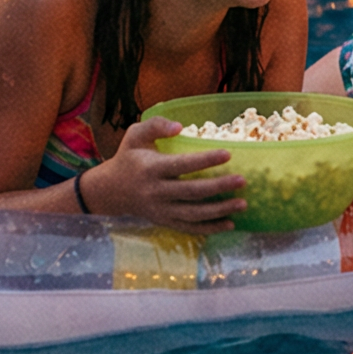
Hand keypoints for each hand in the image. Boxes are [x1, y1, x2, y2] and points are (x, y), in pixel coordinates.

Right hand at [86, 116, 247, 233]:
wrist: (110, 191)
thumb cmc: (129, 157)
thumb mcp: (135, 135)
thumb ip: (156, 125)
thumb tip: (180, 127)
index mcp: (151, 168)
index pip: (181, 165)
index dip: (205, 160)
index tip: (228, 154)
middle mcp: (156, 191)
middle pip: (191, 192)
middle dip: (219, 187)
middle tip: (242, 181)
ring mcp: (161, 210)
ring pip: (193, 214)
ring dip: (219, 211)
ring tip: (242, 204)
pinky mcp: (164, 221)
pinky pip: (189, 228)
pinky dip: (210, 228)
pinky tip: (230, 223)